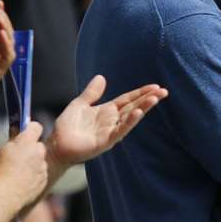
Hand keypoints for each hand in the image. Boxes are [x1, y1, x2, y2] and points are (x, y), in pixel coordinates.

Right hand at [0, 121, 49, 203]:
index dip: (31, 129)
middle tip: (20, 156)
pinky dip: (35, 176)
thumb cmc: (0, 171)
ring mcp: (43, 166)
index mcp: (27, 141)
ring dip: (34, 164)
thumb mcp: (2, 150)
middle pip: (39, 145)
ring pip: (41, 161)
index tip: (25, 134)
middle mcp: (39, 152)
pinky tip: (23, 182)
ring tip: (20, 172)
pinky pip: (41, 174)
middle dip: (32, 149)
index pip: (36, 126)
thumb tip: (17, 131)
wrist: (5, 194)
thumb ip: (13, 140)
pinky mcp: (44, 180)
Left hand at [47, 75, 166, 168]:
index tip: (155, 86)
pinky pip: (120, 130)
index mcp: (107, 111)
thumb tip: (101, 77)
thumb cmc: (67, 127)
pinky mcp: (105, 141)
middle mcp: (112, 121)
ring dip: (143, 108)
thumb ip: (92, 93)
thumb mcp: (80, 104)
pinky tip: (138, 113)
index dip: (141, 92)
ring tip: (155, 98)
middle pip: (134, 106)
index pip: (128, 99)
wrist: (56, 145)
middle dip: (148, 99)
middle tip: (164, 91)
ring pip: (130, 118)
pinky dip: (129, 121)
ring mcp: (110, 131)